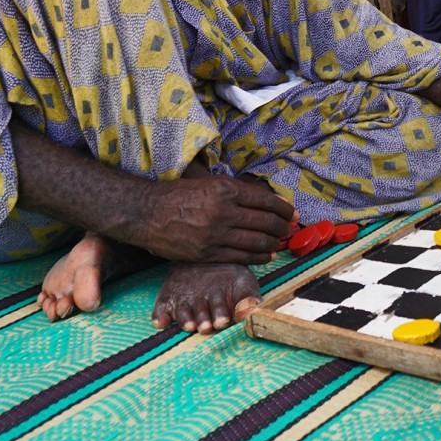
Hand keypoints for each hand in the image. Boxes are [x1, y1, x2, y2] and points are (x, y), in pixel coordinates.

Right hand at [137, 174, 298, 264]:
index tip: (293, 213)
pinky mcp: (208, 253)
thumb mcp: (210, 183)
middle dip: (283, 226)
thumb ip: (238, 191)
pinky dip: (259, 257)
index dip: (285, 209)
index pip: (267, 201)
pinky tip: (267, 255)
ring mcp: (216, 234)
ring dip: (274, 243)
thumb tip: (268, 200)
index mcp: (226, 190)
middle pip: (266, 222)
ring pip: (257, 241)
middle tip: (289, 228)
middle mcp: (224, 211)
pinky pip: (242, 257)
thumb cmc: (179, 195)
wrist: (148, 213)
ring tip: (280, 242)